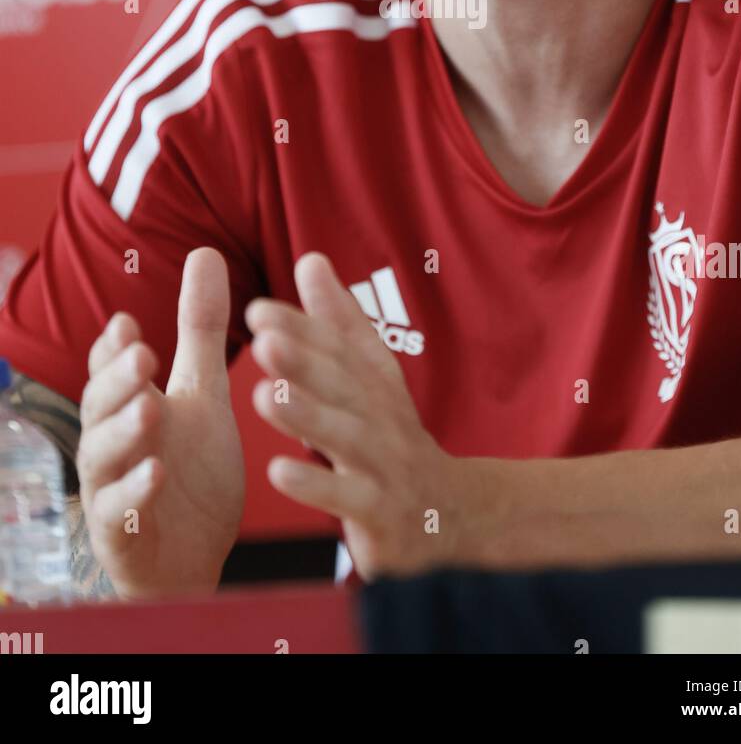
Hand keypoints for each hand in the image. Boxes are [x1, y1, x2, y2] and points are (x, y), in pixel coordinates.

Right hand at [77, 248, 244, 599]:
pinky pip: (122, 513)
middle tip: (142, 356)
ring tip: (149, 406)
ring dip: (124, 431)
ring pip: (104, 456)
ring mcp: (112, 490)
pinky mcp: (124, 536)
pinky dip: (136, 491)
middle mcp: (112, 443)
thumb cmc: (191, 469)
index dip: (113, 350)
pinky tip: (157, 472)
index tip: (126, 325)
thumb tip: (204, 252)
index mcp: (129, 406)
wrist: (195, 557)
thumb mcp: (203, 392)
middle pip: (101, 406)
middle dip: (119, 381)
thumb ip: (200, 328)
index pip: (110, 370)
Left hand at [246, 253, 473, 582]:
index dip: (302, 328)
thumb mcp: (371, 378)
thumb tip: (309, 259)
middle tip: (263, 339)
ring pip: (347, 437)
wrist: (448, 516)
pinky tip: (277, 472)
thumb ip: (337, 322)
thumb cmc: (392, 440)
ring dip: (308, 416)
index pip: (339, 349)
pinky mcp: (381, 514)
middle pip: (344, 385)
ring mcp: (384, 466)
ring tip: (265, 397)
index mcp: (375, 384)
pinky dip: (316, 487)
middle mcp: (382, 418)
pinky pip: (349, 499)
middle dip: (304, 361)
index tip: (258, 309)